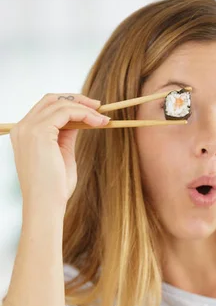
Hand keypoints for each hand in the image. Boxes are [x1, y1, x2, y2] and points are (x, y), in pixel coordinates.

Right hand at [10, 93, 109, 209]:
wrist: (46, 205)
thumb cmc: (54, 189)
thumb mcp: (62, 154)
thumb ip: (66, 135)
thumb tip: (79, 120)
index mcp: (24, 134)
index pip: (46, 108)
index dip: (69, 105)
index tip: (91, 110)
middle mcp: (22, 128)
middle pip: (51, 99)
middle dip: (77, 100)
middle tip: (98, 107)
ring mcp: (28, 128)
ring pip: (60, 103)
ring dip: (85, 108)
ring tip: (103, 119)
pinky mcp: (39, 132)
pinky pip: (66, 112)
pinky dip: (84, 113)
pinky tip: (98, 122)